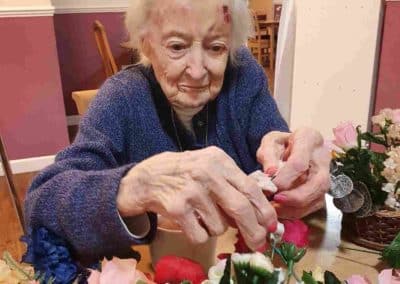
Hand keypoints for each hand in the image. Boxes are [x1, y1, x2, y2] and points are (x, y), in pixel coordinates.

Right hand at [117, 146, 276, 249]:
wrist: (145, 178)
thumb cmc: (182, 173)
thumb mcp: (209, 167)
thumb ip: (231, 184)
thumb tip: (257, 214)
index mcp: (218, 160)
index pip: (250, 187)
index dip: (264, 210)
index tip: (272, 226)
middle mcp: (207, 173)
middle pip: (240, 208)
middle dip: (254, 230)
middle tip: (258, 243)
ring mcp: (191, 190)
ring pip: (220, 226)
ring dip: (216, 228)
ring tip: (201, 215)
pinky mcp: (177, 208)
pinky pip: (201, 235)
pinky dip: (200, 235)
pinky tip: (190, 222)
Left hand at [256, 127, 330, 218]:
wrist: (291, 147)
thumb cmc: (281, 144)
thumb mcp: (270, 142)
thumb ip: (268, 155)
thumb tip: (270, 173)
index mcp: (309, 139)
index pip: (300, 163)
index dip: (285, 178)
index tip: (271, 186)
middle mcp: (323, 158)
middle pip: (318, 183)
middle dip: (297, 197)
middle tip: (276, 200)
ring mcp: (326, 175)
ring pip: (318, 197)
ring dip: (295, 208)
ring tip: (275, 208)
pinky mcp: (322, 190)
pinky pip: (314, 205)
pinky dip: (296, 212)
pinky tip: (281, 211)